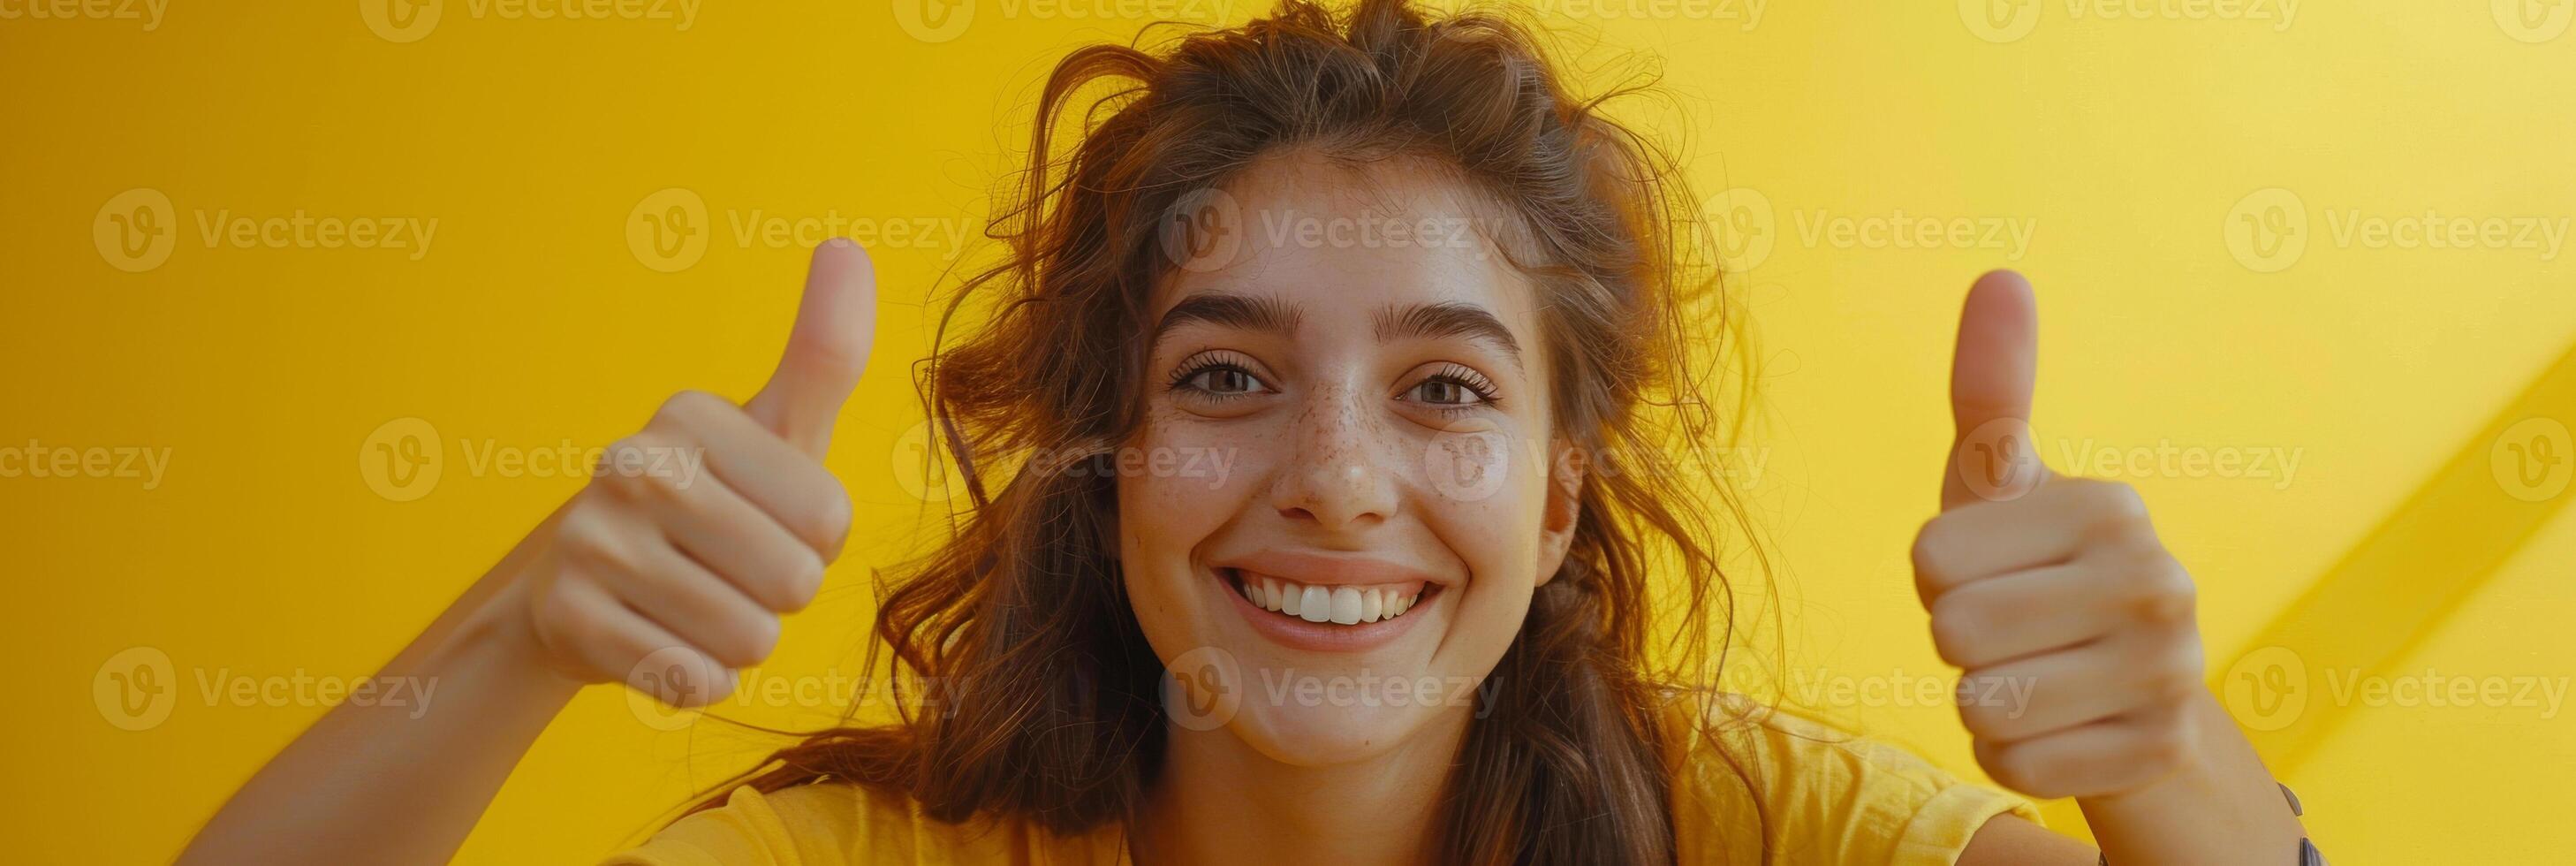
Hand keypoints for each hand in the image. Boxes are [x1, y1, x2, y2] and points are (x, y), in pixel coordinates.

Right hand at [513, 240, 876, 707]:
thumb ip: (824, 353)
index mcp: (691, 414)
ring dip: (740, 639)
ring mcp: (592, 542)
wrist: (585, 586)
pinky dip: (697, 678)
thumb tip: (847, 246)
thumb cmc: (713, 501)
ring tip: (693, 601)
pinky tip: (661, 640)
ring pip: (748, 639)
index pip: (829, 520)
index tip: (762, 517)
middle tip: (727, 568)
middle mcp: (632, 465)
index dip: (814, 539)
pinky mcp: (571, 621)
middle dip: (778, 594)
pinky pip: (694, 681)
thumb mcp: (774, 431)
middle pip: (793, 581)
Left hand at [1913, 270, 2207, 799]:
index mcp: (2109, 505)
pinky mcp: (2155, 752)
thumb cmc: (2035, 572)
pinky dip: (2015, 756)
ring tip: (2035, 676)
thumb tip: (2000, 275)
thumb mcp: (2002, 488)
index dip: (1938, 575)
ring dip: (1982, 702)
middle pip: (1952, 632)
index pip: (1930, 557)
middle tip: (2012, 631)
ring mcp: (2170, 673)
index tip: (1991, 571)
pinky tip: (2060, 727)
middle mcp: (2159, 580)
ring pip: (1979, 704)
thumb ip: (1992, 389)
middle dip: (1958, 641)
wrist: (2129, 695)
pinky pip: (2013, 765)